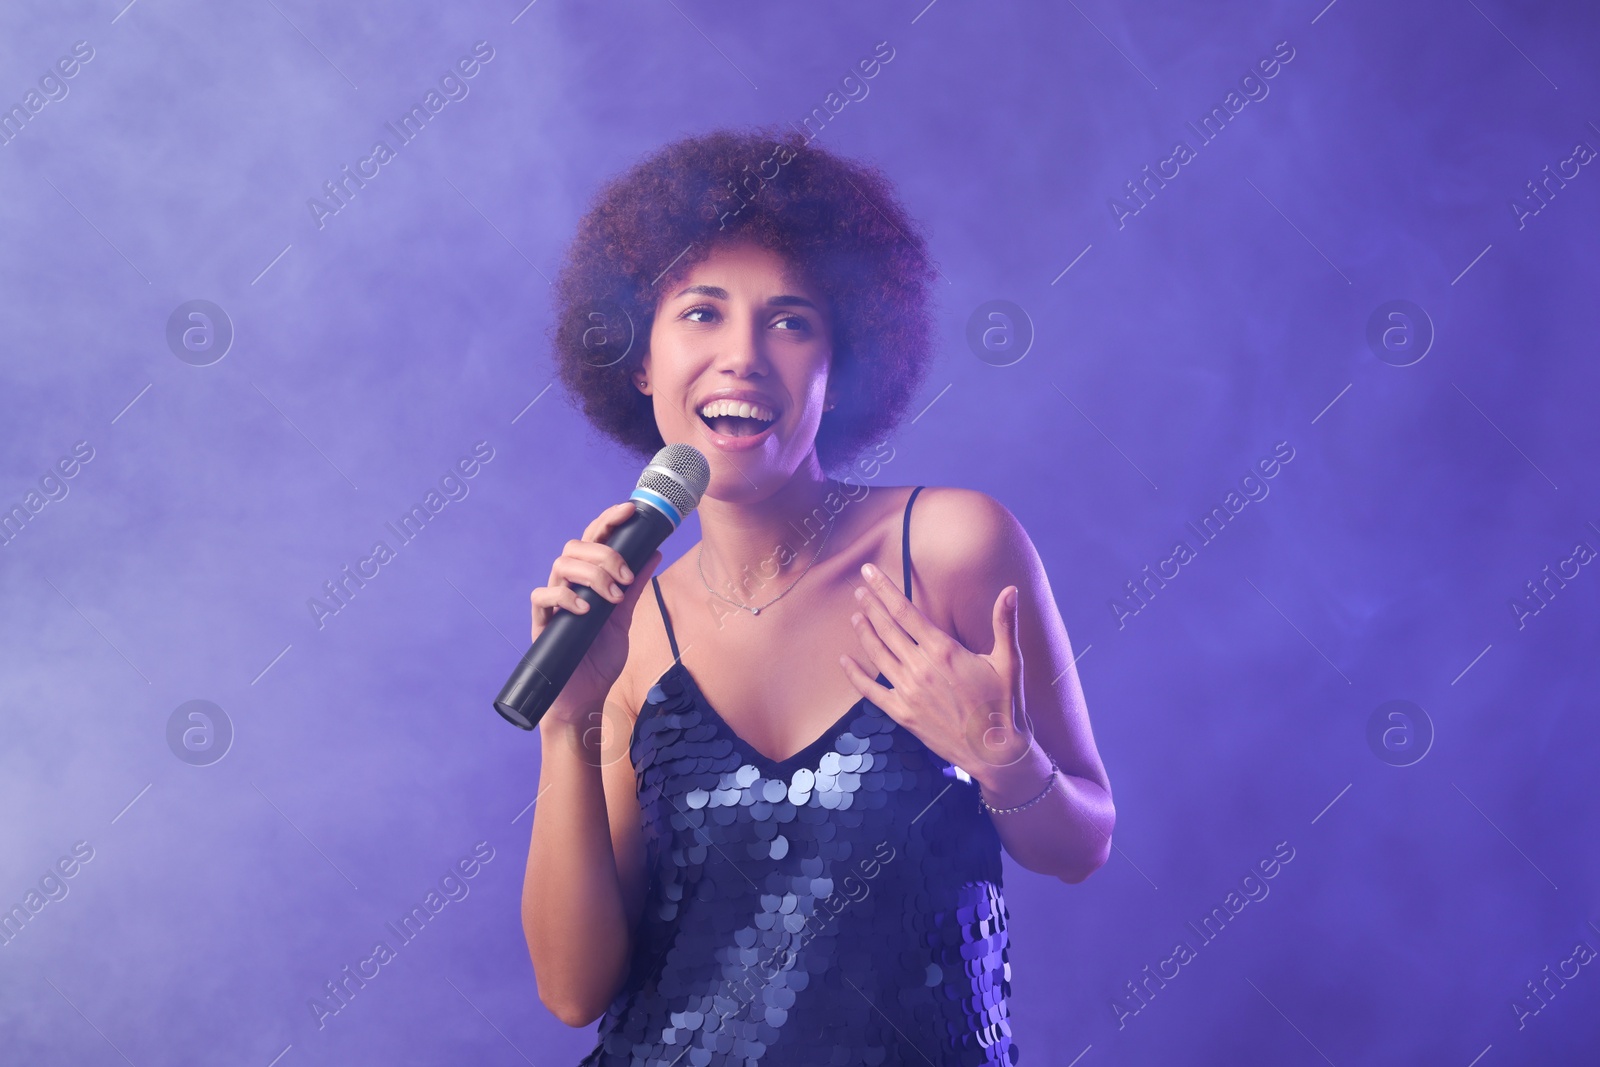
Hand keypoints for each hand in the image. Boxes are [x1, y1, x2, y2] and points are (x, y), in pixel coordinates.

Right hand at [529, 501, 661, 724]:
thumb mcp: (625, 617)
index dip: (608, 520)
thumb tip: (655, 551)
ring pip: (561, 565)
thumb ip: (636, 585)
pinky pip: (544, 596)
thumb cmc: (601, 657)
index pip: (594, 539)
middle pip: (576, 547)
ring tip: (612, 597)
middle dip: (605, 556)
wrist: (587, 695)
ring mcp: (554, 602)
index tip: (630, 510)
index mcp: (588, 580)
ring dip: (592, 575)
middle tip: (625, 580)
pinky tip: (587, 609)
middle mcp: (568, 585)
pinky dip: (567, 597)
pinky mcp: (542, 622)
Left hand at [839, 562, 1033, 778]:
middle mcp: (921, 668)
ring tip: (856, 615)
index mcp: (944, 650)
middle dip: (871, 605)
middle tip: (859, 588)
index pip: (906, 611)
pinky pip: (870, 691)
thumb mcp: (1009, 660)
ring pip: (877, 654)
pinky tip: (844, 661)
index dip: (885, 589)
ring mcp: (909, 692)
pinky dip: (855, 675)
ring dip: (864, 632)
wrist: (996, 752)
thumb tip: (1011, 590)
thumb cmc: (1004, 703)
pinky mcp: (903, 714)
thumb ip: (1005, 623)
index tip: (870, 572)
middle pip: (887, 628)